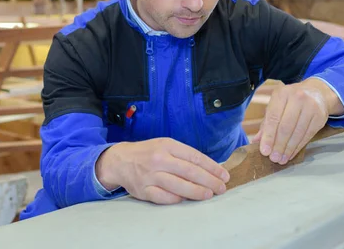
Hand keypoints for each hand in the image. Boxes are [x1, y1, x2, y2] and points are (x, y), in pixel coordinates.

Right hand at [96, 138, 229, 204]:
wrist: (120, 160)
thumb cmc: (148, 153)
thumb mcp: (165, 145)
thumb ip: (184, 155)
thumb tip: (208, 169)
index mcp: (167, 145)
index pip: (195, 157)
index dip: (212, 167)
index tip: (223, 175)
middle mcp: (159, 159)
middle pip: (189, 171)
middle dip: (209, 181)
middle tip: (221, 187)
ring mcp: (150, 175)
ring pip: (178, 186)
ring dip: (196, 192)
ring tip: (209, 194)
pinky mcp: (143, 190)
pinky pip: (164, 197)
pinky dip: (177, 199)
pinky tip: (187, 199)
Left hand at [252, 78, 343, 164]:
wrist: (316, 92)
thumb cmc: (290, 100)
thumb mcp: (276, 105)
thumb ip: (266, 123)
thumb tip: (256, 141)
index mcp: (282, 94)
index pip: (273, 118)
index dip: (269, 136)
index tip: (264, 151)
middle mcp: (297, 98)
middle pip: (286, 127)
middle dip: (279, 145)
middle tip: (273, 158)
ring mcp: (311, 107)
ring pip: (297, 133)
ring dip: (288, 149)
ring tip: (281, 159)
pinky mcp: (320, 117)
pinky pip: (307, 136)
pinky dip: (298, 147)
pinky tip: (291, 154)